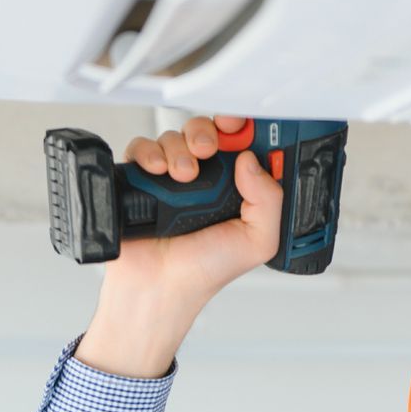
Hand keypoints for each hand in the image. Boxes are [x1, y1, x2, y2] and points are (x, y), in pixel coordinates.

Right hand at [75, 115, 284, 377]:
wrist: (159, 287)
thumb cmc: (203, 271)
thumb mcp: (257, 241)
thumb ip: (269, 200)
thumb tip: (251, 159)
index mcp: (236, 189)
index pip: (243, 143)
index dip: (244, 127)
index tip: (240, 124)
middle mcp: (204, 180)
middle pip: (206, 130)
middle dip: (207, 132)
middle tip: (207, 151)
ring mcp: (171, 177)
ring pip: (175, 136)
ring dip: (180, 149)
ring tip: (182, 177)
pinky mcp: (140, 178)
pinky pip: (142, 147)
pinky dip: (149, 153)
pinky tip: (157, 172)